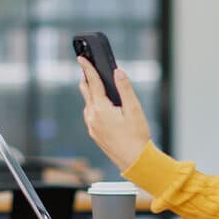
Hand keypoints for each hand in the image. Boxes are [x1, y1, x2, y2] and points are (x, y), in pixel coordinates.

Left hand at [76, 57, 151, 171]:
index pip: (92, 82)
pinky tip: (102, 106)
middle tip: (88, 68)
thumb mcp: (134, 109)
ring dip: (91, 93)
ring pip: (88, 104)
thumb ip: (125, 88)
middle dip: (86, 78)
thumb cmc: (137, 136)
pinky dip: (94, 106)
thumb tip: (118, 72)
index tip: (81, 58)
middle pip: (86, 91)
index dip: (87, 68)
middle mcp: (92, 117)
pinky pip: (90, 115)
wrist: (135, 161)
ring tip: (97, 85)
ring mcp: (92, 127)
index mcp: (101, 109)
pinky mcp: (94, 134)